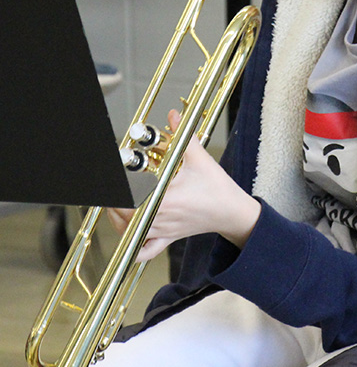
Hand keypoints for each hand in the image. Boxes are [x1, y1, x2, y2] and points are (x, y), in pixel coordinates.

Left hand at [108, 110, 260, 261]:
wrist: (232, 212)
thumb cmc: (217, 188)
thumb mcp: (200, 159)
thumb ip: (184, 136)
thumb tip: (174, 116)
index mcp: (163, 199)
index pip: (128, 196)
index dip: (117, 187)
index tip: (115, 172)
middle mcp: (159, 218)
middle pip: (122, 214)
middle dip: (113, 199)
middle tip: (114, 185)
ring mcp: (162, 230)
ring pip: (128, 232)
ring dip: (116, 219)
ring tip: (115, 203)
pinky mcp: (168, 237)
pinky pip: (145, 250)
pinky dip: (133, 245)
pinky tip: (129, 232)